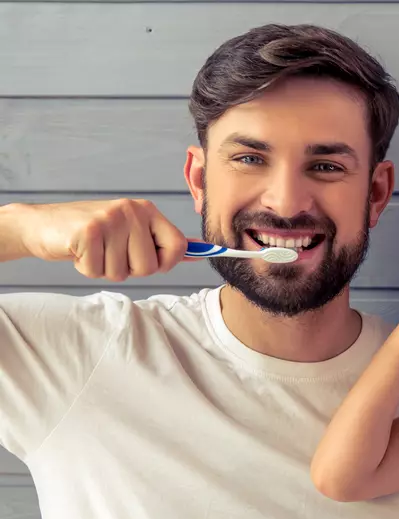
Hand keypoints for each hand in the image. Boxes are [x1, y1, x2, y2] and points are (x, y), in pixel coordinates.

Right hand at [9, 199, 188, 280]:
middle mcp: (131, 211)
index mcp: (146, 210)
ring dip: (105, 269)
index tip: (148, 260)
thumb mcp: (130, 231)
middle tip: (109, 251)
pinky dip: (86, 268)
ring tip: (94, 250)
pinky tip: (79, 251)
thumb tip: (200, 253)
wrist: (42, 224)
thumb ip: (161, 242)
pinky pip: (98, 271)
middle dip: (129, 269)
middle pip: (149, 267)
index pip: (178, 247)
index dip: (164, 263)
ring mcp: (109, 219)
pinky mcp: (88, 232)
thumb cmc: (92, 234)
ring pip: (122, 273)